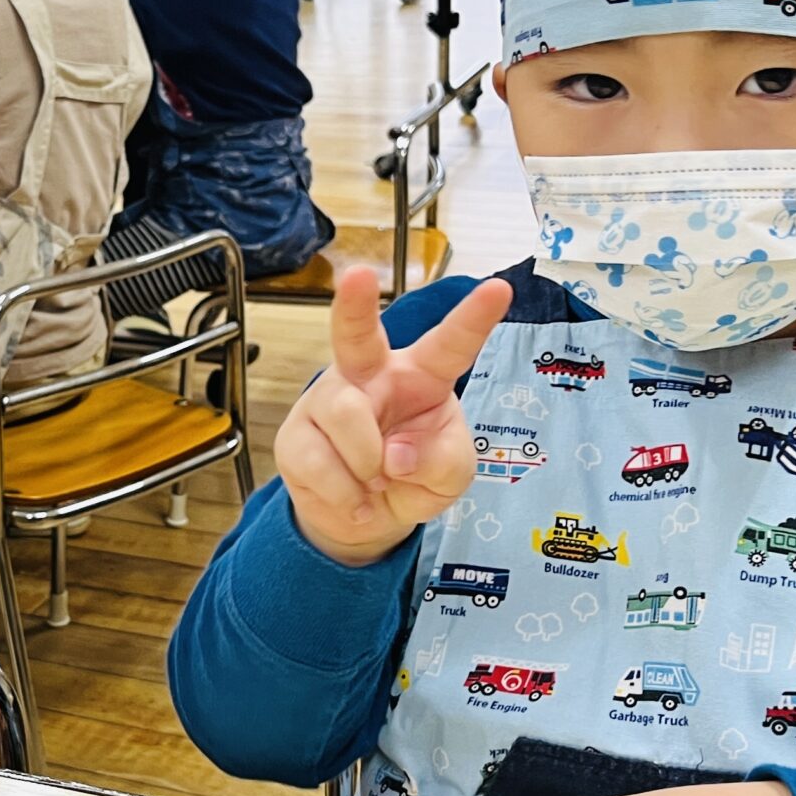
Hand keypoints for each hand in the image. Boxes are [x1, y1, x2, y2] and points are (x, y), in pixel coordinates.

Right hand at [275, 268, 509, 565]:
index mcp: (421, 375)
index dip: (473, 318)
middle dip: (354, 304)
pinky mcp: (296, 436)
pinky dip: (346, 494)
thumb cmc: (413, 477)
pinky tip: (357, 501)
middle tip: (356, 276)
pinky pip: (318, 461)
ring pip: (346, 415)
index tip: (499, 289)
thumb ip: (442, 462)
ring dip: (368, 463)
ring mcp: (328, 401)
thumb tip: (396, 456)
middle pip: (358, 333)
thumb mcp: (449, 475)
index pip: (450, 343)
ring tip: (376, 483)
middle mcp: (371, 376)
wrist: (363, 519)